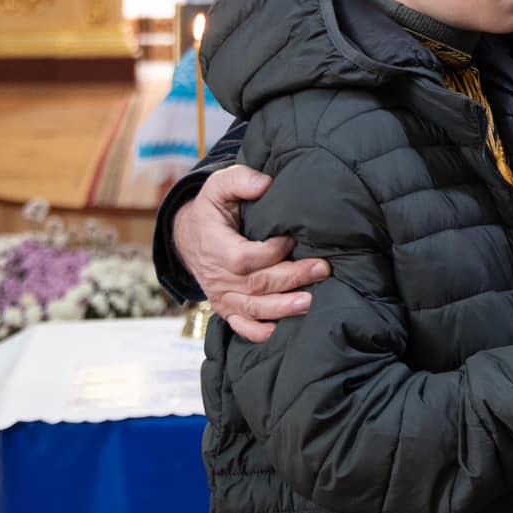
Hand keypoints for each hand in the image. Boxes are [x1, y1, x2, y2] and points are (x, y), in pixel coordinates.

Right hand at [178, 165, 327, 342]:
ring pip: (253, 308)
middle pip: (257, 284)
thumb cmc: (213, 209)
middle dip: (291, 278)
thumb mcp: (219, 186)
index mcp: (216, 247)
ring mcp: (223, 296)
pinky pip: (241, 326)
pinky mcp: (227, 308)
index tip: (292, 239)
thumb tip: (264, 184)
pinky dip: (259, 332)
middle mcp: (219, 277)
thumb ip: (240, 179)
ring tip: (310, 303)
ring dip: (282, 308)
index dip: (271, 251)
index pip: (246, 257)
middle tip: (322, 270)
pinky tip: (280, 332)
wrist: (190, 237)